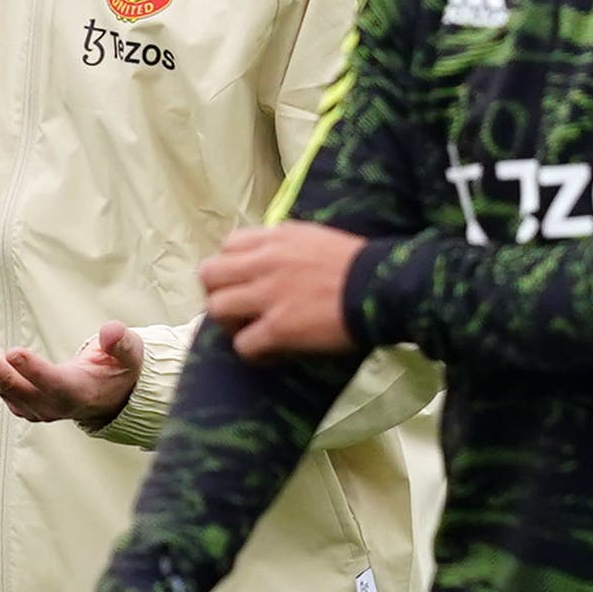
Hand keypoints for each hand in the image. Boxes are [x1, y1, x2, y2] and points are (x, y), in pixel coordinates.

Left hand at [0, 313, 141, 427]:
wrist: (104, 398)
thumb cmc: (119, 371)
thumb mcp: (129, 356)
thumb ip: (121, 344)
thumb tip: (111, 331)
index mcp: (74, 394)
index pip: (52, 384)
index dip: (34, 370)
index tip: (13, 352)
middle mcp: (44, 404)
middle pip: (6, 381)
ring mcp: (25, 401)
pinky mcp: (13, 392)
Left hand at [200, 222, 365, 359]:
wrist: (383, 287)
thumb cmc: (359, 265)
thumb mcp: (316, 238)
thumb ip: (286, 244)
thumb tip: (270, 258)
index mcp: (276, 237)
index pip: (228, 246)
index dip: (231, 268)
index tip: (245, 283)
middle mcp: (264, 262)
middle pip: (209, 275)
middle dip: (218, 293)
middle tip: (238, 310)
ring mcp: (269, 295)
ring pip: (216, 308)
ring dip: (230, 324)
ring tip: (251, 332)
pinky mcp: (278, 328)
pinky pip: (242, 344)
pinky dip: (252, 353)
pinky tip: (271, 354)